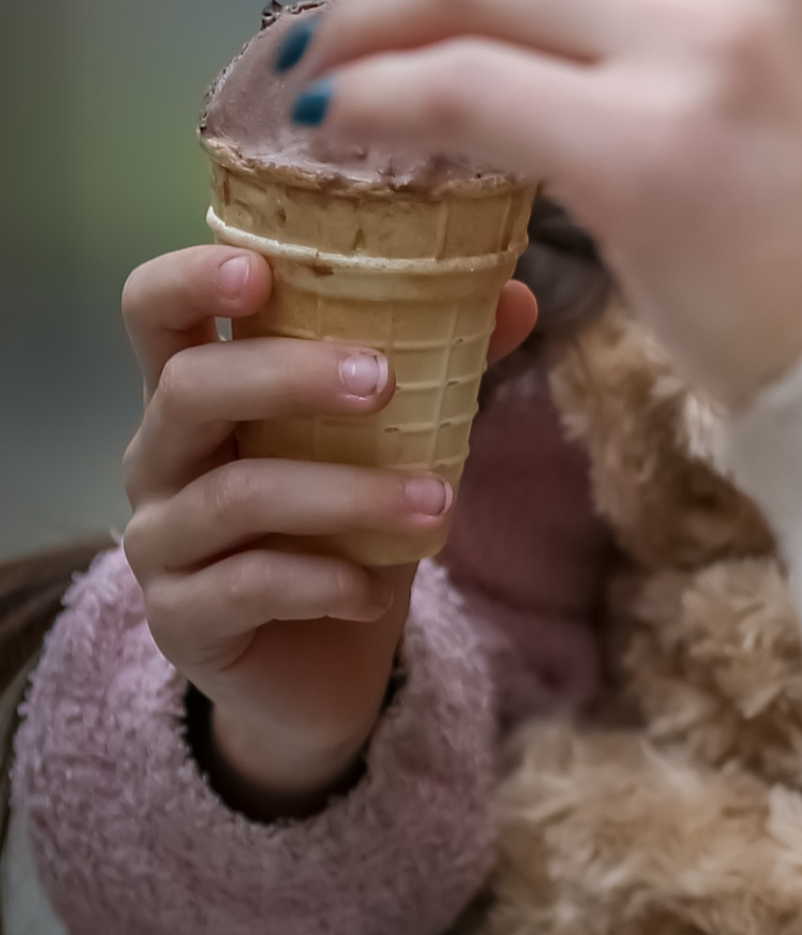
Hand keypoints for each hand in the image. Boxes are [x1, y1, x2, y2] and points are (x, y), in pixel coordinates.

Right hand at [121, 242, 537, 811]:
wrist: (322, 666)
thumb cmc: (343, 527)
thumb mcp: (391, 442)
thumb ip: (439, 365)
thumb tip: (516, 297)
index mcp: (198, 392)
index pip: (153, 310)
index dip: (190, 277)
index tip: (260, 269)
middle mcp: (160, 456)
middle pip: (189, 388)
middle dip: (290, 375)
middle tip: (385, 381)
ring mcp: (160, 541)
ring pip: (236, 495)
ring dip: (346, 494)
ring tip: (437, 503)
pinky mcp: (180, 621)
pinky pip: (247, 587)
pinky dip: (324, 582)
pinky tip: (375, 591)